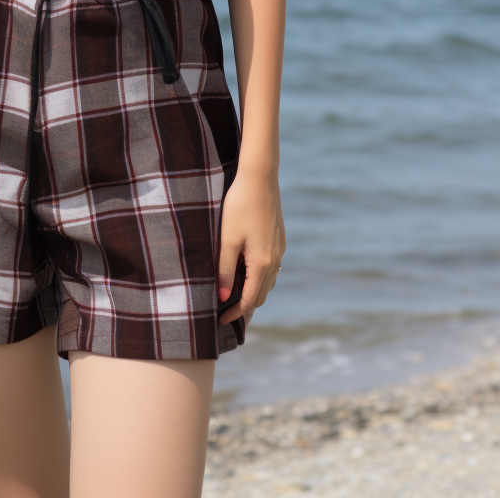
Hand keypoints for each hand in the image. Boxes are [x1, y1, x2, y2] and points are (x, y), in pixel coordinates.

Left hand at [218, 170, 285, 326]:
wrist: (260, 177)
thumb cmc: (239, 206)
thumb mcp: (227, 239)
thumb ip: (226, 270)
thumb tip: (224, 298)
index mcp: (262, 262)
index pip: (249, 299)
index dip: (235, 314)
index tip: (219, 322)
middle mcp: (275, 258)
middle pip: (262, 294)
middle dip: (245, 307)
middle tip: (226, 314)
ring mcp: (279, 248)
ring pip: (268, 281)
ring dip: (253, 292)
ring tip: (234, 296)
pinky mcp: (278, 237)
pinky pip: (270, 266)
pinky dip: (259, 277)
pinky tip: (246, 271)